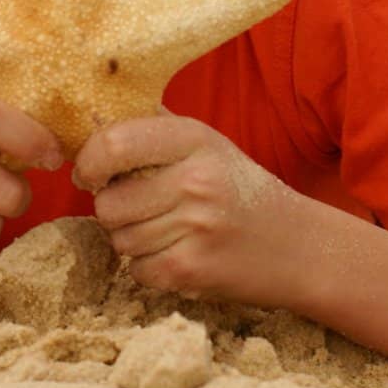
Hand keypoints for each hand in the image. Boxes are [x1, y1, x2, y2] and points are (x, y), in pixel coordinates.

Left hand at [72, 114, 306, 305]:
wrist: (300, 245)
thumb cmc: (240, 190)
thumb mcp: (205, 145)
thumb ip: (152, 127)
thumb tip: (88, 117)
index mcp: (194, 138)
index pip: (113, 143)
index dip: (88, 162)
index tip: (89, 173)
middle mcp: (195, 179)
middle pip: (108, 202)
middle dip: (112, 210)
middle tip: (141, 208)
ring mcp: (196, 227)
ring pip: (119, 240)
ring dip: (132, 241)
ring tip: (168, 231)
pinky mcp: (193, 270)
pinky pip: (137, 270)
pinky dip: (149, 269)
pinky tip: (178, 254)